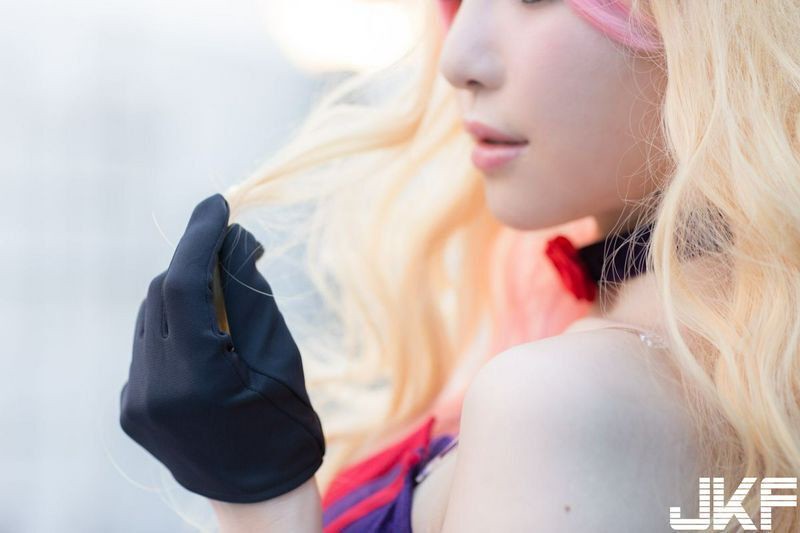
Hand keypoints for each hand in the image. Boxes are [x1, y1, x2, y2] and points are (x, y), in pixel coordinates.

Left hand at [119, 193, 324, 503]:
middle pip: (162, 295)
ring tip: (227, 294)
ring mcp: (135, 402)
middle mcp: (150, 390)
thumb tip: (235, 240)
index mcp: (194, 380)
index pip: (182, 284)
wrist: (262, 501)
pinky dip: (176, 326)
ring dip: (185, 294)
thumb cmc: (286, 430)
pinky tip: (208, 335)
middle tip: (240, 248)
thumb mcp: (281, 359)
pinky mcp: (131, 409)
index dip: (199, 237)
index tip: (218, 203)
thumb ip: (251, 297)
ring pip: (150, 317)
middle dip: (197, 263)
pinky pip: (148, 345)